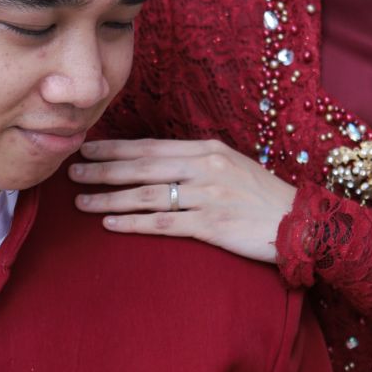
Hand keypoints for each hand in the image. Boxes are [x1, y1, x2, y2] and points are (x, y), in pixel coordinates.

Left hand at [71, 137, 296, 262]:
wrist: (299, 223)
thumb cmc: (261, 196)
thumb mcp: (230, 166)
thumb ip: (196, 162)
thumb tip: (155, 163)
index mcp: (207, 150)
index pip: (151, 146)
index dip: (115, 148)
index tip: (87, 148)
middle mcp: (205, 168)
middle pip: (142, 167)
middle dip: (103, 170)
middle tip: (72, 172)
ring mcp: (207, 196)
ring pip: (147, 195)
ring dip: (110, 197)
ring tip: (82, 201)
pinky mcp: (211, 225)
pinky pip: (163, 223)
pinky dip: (133, 222)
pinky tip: (110, 223)